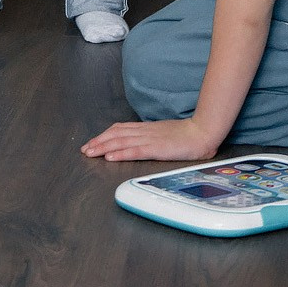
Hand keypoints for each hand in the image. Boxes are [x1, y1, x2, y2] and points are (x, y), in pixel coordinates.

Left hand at [81, 118, 221, 162]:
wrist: (202, 133)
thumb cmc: (187, 136)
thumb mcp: (164, 134)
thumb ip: (151, 137)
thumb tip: (140, 142)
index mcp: (146, 128)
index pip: (120, 129)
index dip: (104, 135)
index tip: (93, 142)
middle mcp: (144, 132)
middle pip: (115, 134)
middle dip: (98, 142)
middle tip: (85, 149)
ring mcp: (149, 139)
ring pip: (120, 141)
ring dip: (103, 147)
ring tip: (90, 153)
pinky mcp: (156, 148)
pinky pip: (134, 150)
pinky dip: (120, 153)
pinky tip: (110, 157)